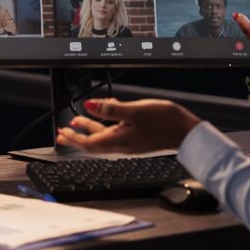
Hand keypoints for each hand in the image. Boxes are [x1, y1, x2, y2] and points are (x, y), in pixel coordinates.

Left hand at [56, 99, 201, 153]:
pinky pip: (115, 133)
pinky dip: (105, 125)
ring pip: (104, 137)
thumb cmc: (164, 122)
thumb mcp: (134, 111)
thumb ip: (110, 109)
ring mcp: (131, 141)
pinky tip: (107, 116)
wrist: (187, 132)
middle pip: (94, 141)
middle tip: (63, 132)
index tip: (62, 133)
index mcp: (119, 139)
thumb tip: (88, 106)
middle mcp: (122, 143)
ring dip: (89, 130)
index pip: (89, 143)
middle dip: (77, 136)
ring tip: (78, 123)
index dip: (74, 138)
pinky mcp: (138, 137)